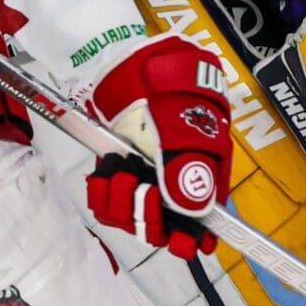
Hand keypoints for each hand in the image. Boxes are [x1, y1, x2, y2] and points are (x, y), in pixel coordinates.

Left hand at [86, 35, 230, 258]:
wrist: (131, 63)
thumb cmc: (169, 88)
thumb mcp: (185, 125)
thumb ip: (189, 167)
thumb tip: (195, 210)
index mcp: (203, 176)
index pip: (202, 225)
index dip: (192, 239)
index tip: (182, 242)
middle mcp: (174, 185)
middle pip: (162, 229)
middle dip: (148, 216)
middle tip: (142, 188)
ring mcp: (144, 180)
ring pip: (130, 219)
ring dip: (122, 202)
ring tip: (122, 171)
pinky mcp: (117, 173)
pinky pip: (104, 203)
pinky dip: (101, 191)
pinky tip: (107, 169)